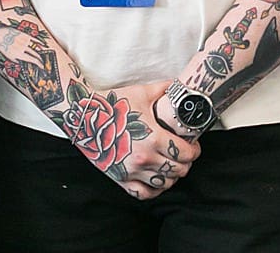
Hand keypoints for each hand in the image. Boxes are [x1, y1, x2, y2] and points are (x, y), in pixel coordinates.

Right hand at [69, 80, 199, 199]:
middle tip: (185, 155)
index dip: (194, 151)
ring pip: (164, 184)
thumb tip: (183, 86)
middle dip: (186, 163)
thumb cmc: (113, 104)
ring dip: (172, 177)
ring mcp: (132, 171)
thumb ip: (166, 89)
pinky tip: (156, 180)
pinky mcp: (120, 179)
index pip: (185, 154)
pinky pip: (144, 194)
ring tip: (172, 166)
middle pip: (178, 171)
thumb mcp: (143, 93)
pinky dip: (154, 190)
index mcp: (153, 137)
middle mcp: (144, 158)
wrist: (85, 117)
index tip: (194, 147)